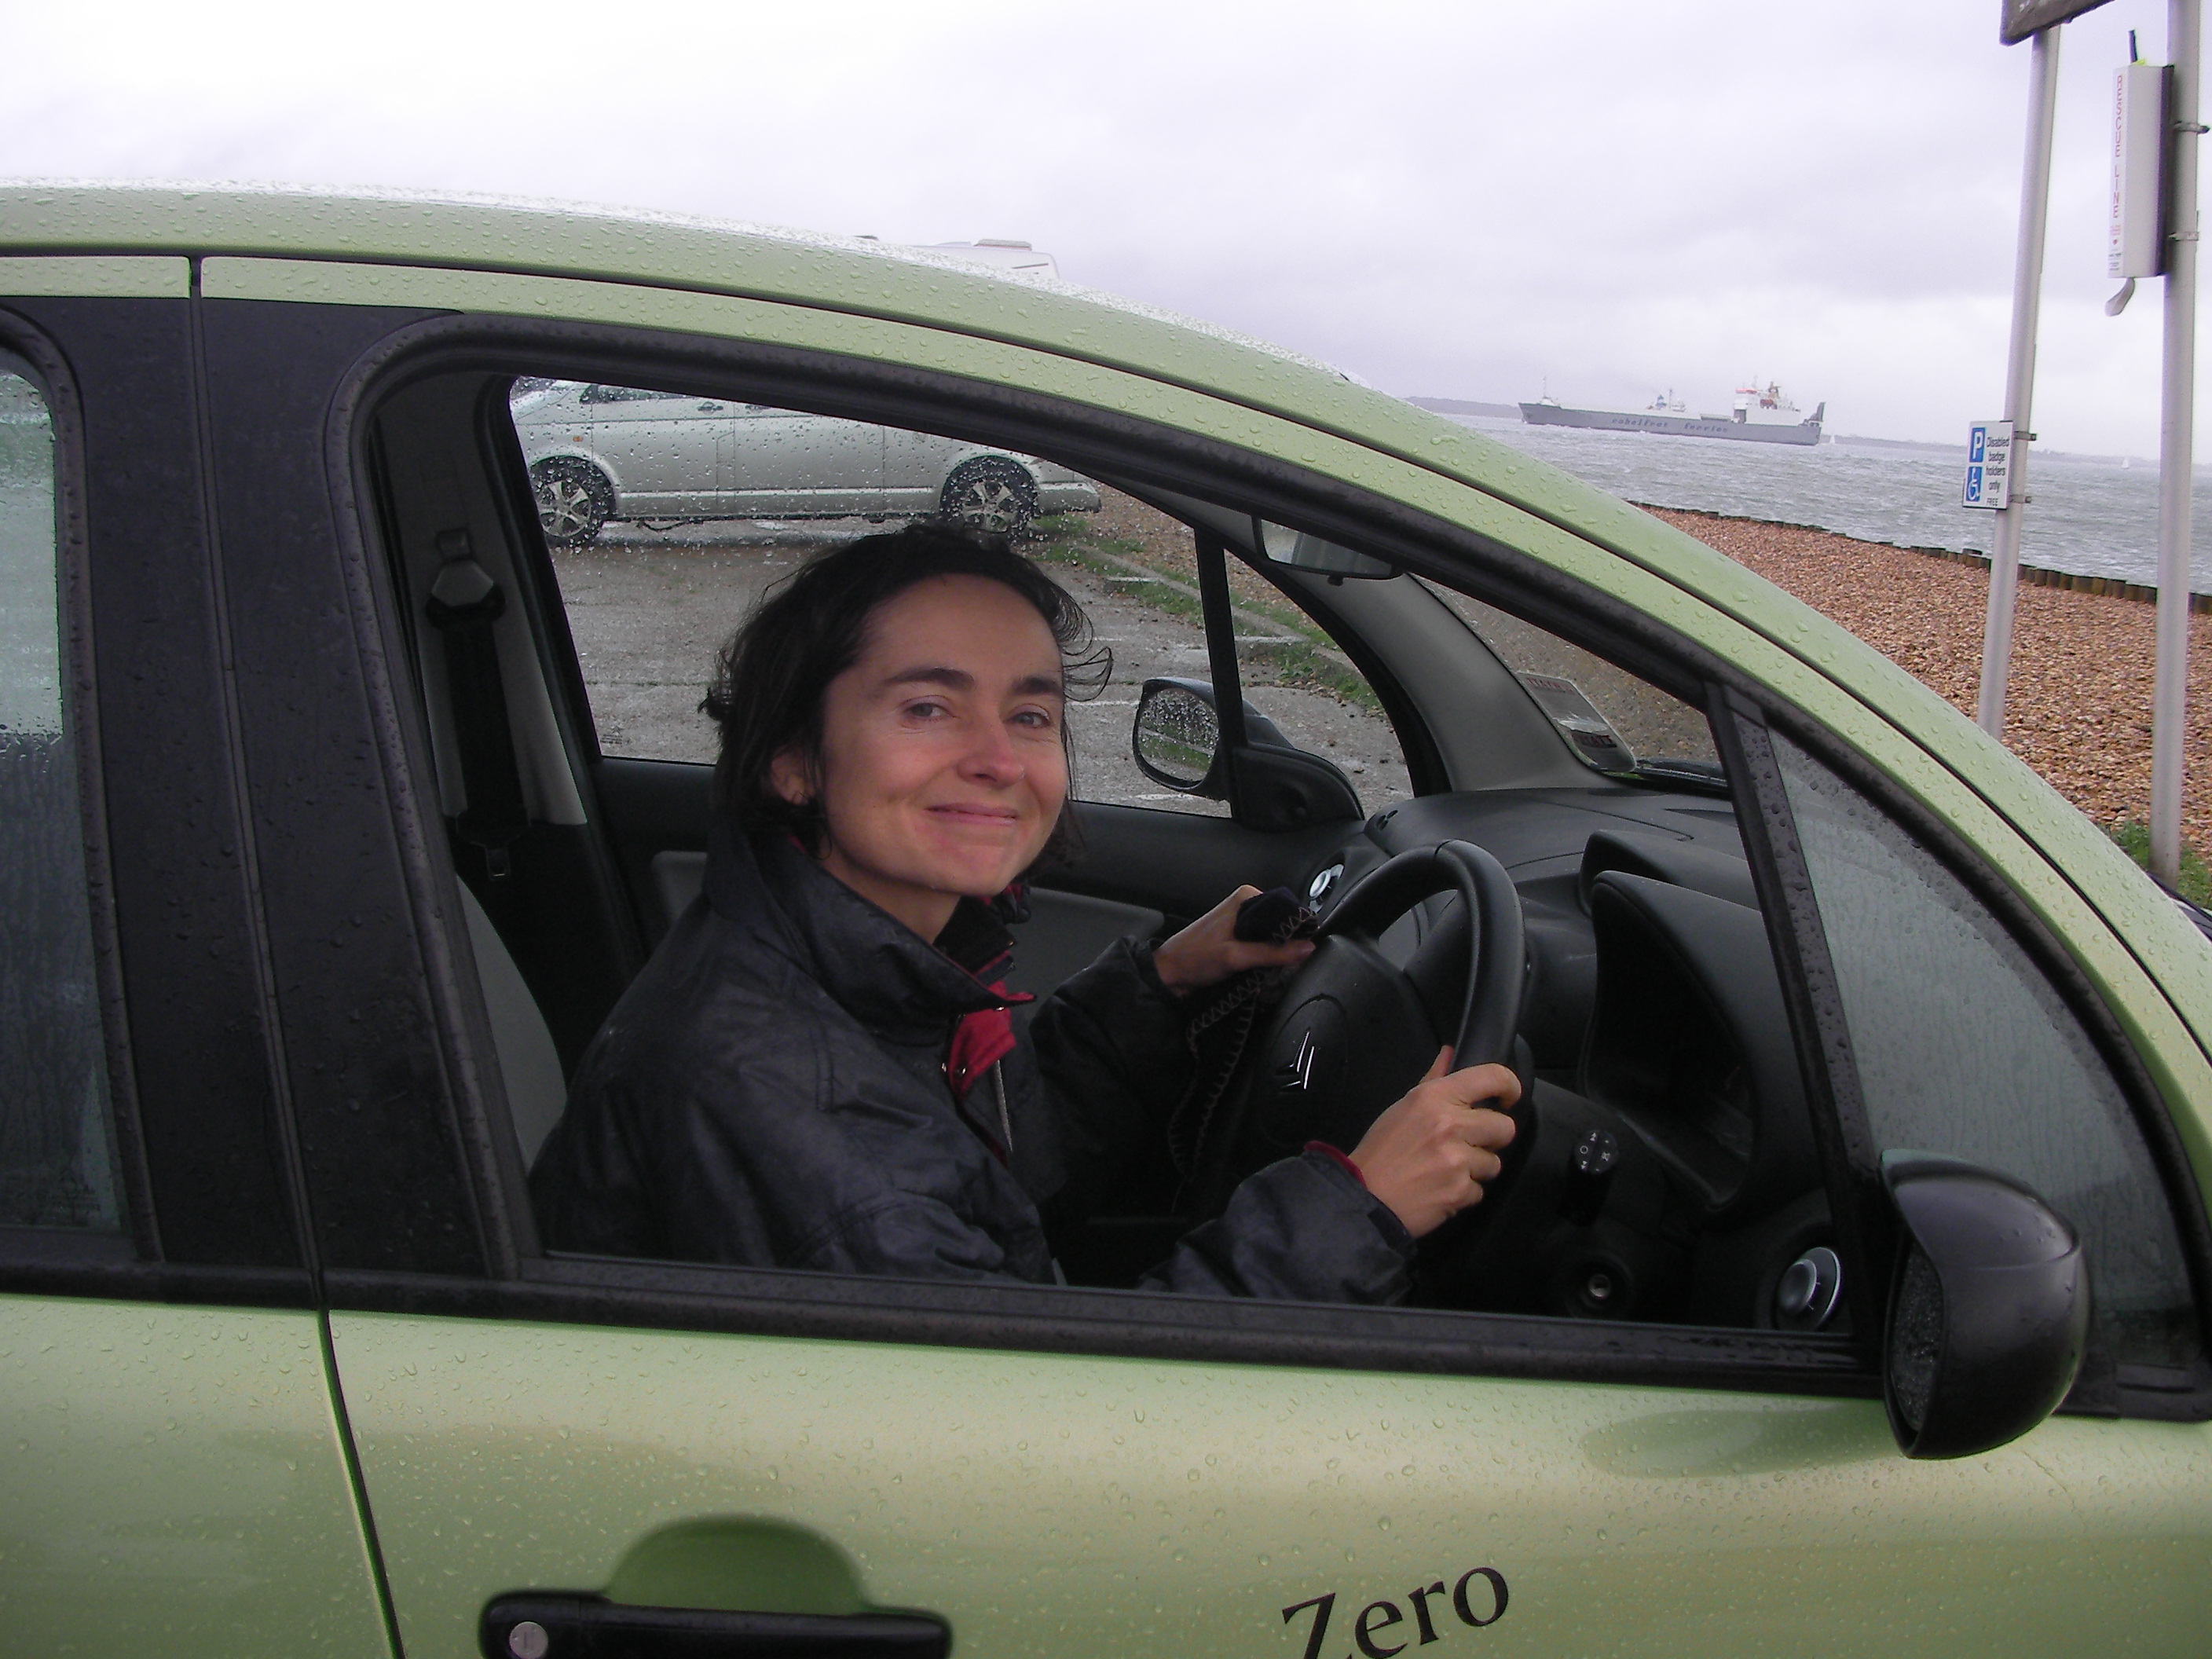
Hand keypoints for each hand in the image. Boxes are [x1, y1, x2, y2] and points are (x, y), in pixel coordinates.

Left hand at [1152, 885, 1316, 994]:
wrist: (1169, 974)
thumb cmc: (1193, 958)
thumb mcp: (1236, 957)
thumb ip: (1273, 953)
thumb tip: (1306, 948)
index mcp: (1247, 897)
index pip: (1286, 910)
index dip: (1296, 932)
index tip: (1297, 952)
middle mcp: (1246, 905)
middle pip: (1281, 926)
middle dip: (1282, 949)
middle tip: (1276, 968)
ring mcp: (1243, 922)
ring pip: (1273, 940)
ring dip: (1271, 959)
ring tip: (1260, 973)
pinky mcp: (1240, 938)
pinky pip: (1262, 948)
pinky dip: (1262, 963)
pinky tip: (1254, 975)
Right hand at [1348, 1046, 1520, 1238]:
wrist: (1364, 1195)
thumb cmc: (1381, 1150)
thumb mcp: (1403, 1106)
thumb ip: (1434, 1079)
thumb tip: (1450, 1053)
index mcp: (1435, 1097)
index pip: (1493, 1077)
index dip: (1510, 1086)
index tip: (1508, 1098)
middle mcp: (1450, 1124)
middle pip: (1505, 1127)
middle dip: (1491, 1138)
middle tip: (1468, 1144)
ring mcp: (1457, 1160)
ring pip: (1493, 1163)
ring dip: (1475, 1169)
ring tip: (1447, 1170)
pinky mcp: (1460, 1191)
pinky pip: (1479, 1191)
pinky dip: (1463, 1193)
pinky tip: (1441, 1188)